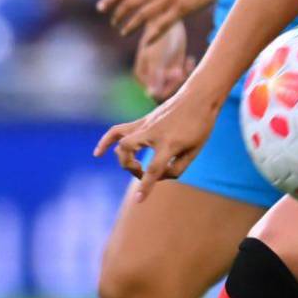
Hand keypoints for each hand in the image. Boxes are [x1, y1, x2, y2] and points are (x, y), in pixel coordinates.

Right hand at [94, 84, 219, 201]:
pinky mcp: (142, 121)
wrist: (198, 97)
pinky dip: (106, 141)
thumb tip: (158, 177)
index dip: (146, 186)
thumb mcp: (195, 150)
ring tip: (134, 165)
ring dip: (122, 158)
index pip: (154, 168)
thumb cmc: (200, 126)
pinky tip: (97, 153)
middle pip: (128, 151)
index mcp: (170, 143)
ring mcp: (145, 125)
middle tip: (143, 171)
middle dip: (131, 168)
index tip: (138, 200)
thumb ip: (177, 168)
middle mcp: (153, 133)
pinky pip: (118, 131)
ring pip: (120, 141)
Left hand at [97, 0, 228, 39]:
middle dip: (118, 15)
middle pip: (131, 2)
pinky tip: (146, 42)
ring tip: (123, 32)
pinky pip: (163, 23)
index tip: (100, 8)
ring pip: (144, 14)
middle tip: (114, 24)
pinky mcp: (183, 7)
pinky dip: (152, 34)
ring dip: (130, 25)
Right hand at [132, 24, 193, 101]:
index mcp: (142, 77)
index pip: (157, 94)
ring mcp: (163, 73)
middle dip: (178, 82)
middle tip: (183, 68)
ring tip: (188, 62)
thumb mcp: (158, 57)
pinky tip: (190, 59)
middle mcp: (151, 77)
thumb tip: (151, 95)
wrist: (169, 19)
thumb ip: (155, 76)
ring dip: (184, 76)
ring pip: (176, 86)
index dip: (169, 86)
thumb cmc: (161, 37)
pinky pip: (183, 78)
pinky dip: (188, 71)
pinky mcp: (174, 68)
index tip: (178, 71)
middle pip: (167, 92)